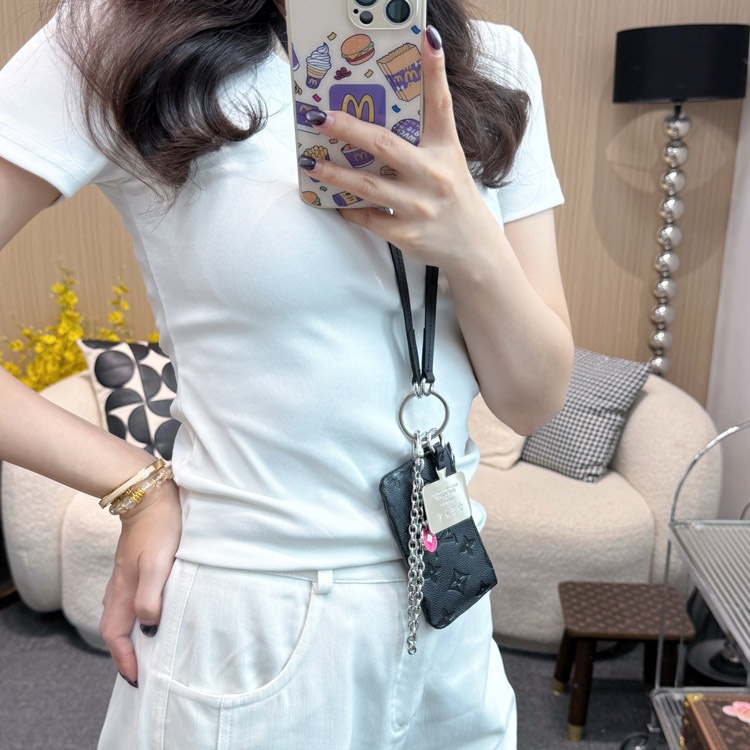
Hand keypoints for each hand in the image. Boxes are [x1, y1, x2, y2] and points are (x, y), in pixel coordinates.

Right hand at [99, 480, 181, 685]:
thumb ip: (150, 597)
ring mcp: (124, 575)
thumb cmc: (159, 528)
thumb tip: (148, 628)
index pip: (116, 636)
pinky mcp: (133, 564)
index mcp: (123, 591)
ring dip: (129, 634)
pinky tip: (149, 611)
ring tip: (146, 648)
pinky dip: (134, 614)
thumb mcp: (159, 564)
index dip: (125, 659)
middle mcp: (119, 587)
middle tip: (141, 670)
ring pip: (120, 613)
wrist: (149, 495)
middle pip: (114, 629)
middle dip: (124, 653)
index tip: (137, 679)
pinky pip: (128, 599)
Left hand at [298, 26, 498, 270]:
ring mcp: (419, 206)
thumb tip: (381, 117)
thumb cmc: (453, 198)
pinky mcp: (406, 234)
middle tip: (320, 117)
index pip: (441, 104)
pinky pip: (368, 218)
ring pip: (368, 186)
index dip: (434, 70)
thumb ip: (422, 140)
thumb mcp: (449, 162)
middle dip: (348, 129)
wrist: (473, 247)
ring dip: (335, 174)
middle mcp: (433, 175)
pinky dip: (349, 210)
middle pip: (384, 145)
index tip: (426, 38)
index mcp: (446, 150)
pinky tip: (336, 201)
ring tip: (311, 164)